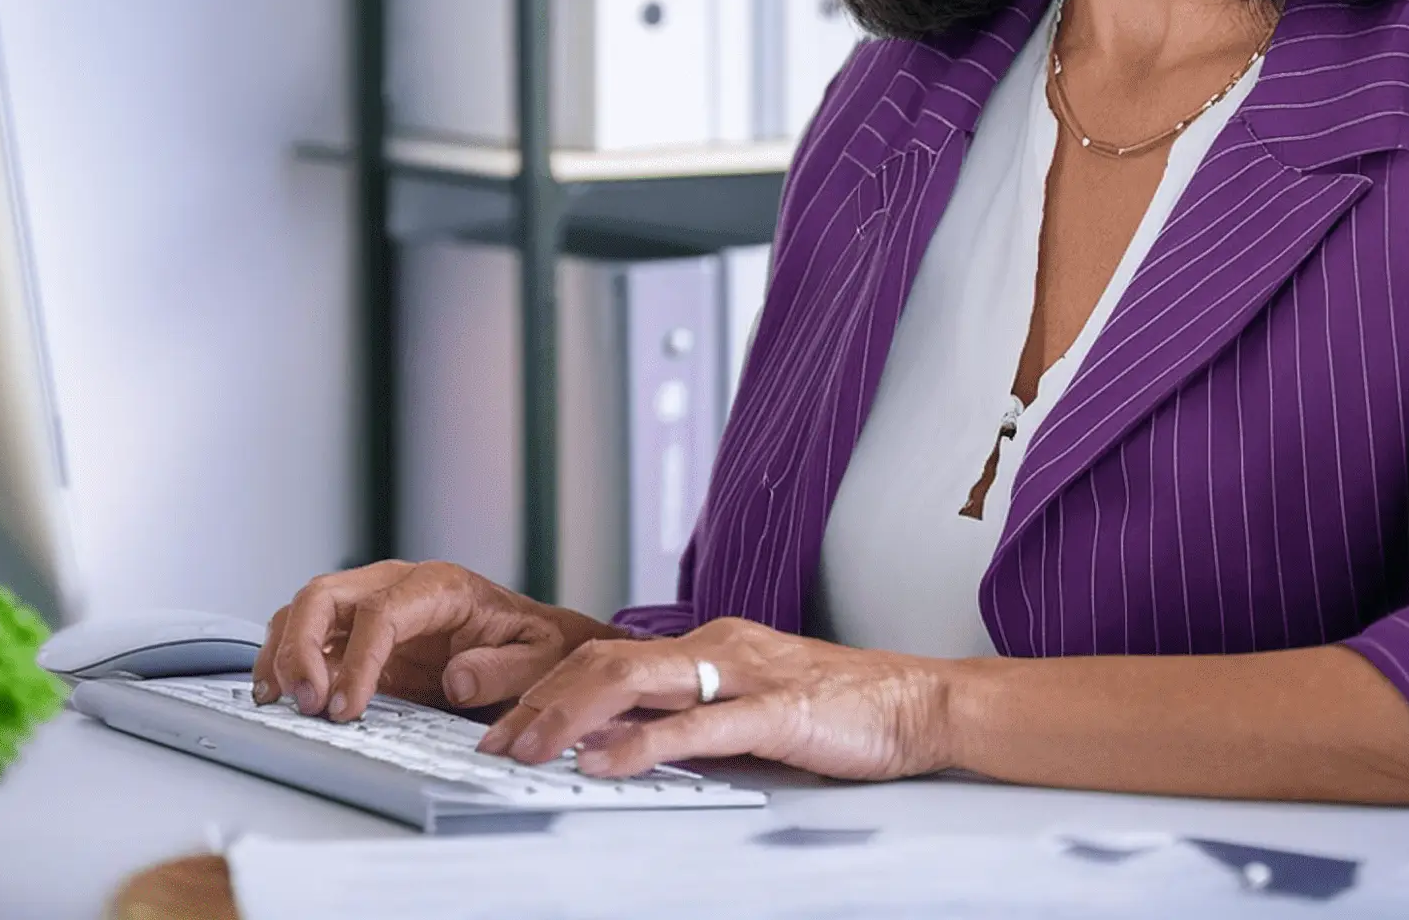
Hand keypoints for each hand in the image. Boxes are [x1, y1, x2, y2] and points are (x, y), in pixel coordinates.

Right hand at [251, 560, 617, 722]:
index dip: (358, 659)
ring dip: (285, 651)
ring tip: (279, 700)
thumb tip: (458, 680)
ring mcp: (372, 605)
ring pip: (307, 609)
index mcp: (441, 587)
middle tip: (303, 702)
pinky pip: (308, 633)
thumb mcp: (539, 660)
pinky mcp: (358, 633)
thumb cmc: (536, 648)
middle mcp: (398, 585)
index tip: (346, 707)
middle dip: (302, 645)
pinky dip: (285, 657)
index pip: (381, 611)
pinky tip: (277, 691)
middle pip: (327, 595)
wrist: (537, 647)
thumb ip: (502, 669)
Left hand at [479, 616, 956, 782]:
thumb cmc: (839, 712)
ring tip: (525, 748)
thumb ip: (684, 721)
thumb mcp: (746, 711)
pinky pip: (697, 726)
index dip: (544, 683)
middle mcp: (715, 648)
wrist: (919, 702)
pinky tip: (603, 764)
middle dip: (537, 698)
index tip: (497, 714)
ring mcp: (745, 675)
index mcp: (706, 645)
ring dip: (569, 715)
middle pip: (603, 661)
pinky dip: (641, 745)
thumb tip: (610, 744)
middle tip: (489, 737)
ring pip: (635, 682)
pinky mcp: (776, 711)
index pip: (605, 655)